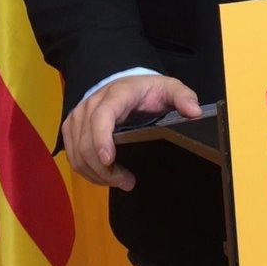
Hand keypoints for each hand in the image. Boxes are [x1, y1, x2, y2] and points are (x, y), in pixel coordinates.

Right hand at [62, 74, 201, 191]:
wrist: (126, 83)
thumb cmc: (148, 89)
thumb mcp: (169, 88)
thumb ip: (183, 97)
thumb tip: (194, 112)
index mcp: (116, 95)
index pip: (102, 117)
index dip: (101, 139)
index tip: (110, 160)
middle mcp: (91, 104)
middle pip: (86, 141)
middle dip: (104, 168)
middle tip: (128, 182)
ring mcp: (78, 117)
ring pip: (77, 152)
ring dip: (96, 173)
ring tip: (121, 182)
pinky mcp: (72, 128)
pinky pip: (73, 155)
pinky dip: (87, 170)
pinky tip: (106, 177)